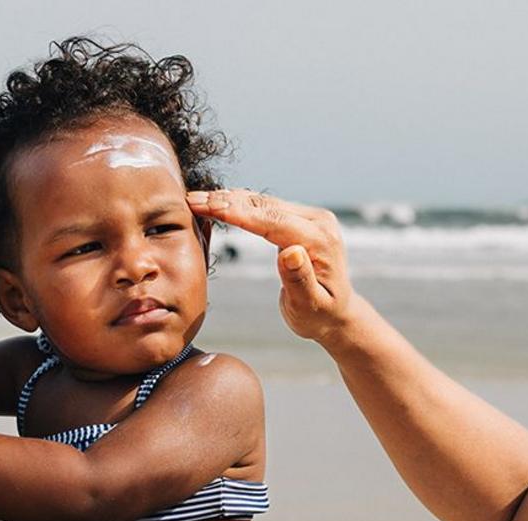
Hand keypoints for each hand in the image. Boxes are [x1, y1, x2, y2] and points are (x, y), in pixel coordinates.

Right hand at [188, 189, 360, 343]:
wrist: (337, 313)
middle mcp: (318, 222)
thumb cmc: (321, 316)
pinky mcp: (301, 220)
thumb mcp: (309, 306)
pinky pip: (267, 208)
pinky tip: (219, 200)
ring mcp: (311, 218)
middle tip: (191, 199)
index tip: (207, 205)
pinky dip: (241, 204)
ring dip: (230, 199)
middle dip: (226, 201)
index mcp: (320, 240)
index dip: (237, 213)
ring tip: (197, 198)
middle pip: (265, 206)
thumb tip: (291, 252)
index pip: (272, 221)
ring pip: (263, 203)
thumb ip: (299, 280)